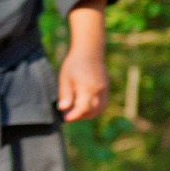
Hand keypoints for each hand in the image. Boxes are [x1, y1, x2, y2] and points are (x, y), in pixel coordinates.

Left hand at [60, 0, 110, 122]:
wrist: (90, 51)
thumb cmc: (74, 64)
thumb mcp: (65, 78)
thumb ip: (65, 94)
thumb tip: (63, 109)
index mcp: (88, 87)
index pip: (83, 108)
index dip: (74, 116)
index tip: (65, 119)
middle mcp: (99, 90)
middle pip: (92, 111)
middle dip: (81, 116)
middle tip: (68, 115)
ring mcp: (104, 90)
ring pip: (99, 109)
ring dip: (88, 114)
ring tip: (76, 111)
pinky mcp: (106, 89)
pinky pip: (103, 104)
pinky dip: (94, 109)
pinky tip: (84, 106)